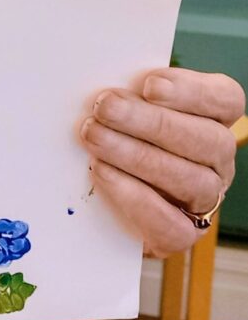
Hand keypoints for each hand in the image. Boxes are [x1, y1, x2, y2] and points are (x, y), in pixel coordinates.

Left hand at [80, 68, 244, 257]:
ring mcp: (204, 199)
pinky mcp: (182, 234)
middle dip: (151, 121)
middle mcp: (217, 160)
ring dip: (137, 155)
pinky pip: (171, 223)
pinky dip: (134, 196)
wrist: (103, 203)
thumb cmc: (115, 135)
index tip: (149, 85)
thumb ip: (124, 95)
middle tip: (105, 107)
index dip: (192, 91)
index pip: (226, 99)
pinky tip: (102, 173)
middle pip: (206, 139)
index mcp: (211, 120)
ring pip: (190, 179)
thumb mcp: (122, 109)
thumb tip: (104, 87)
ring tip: (94, 137)